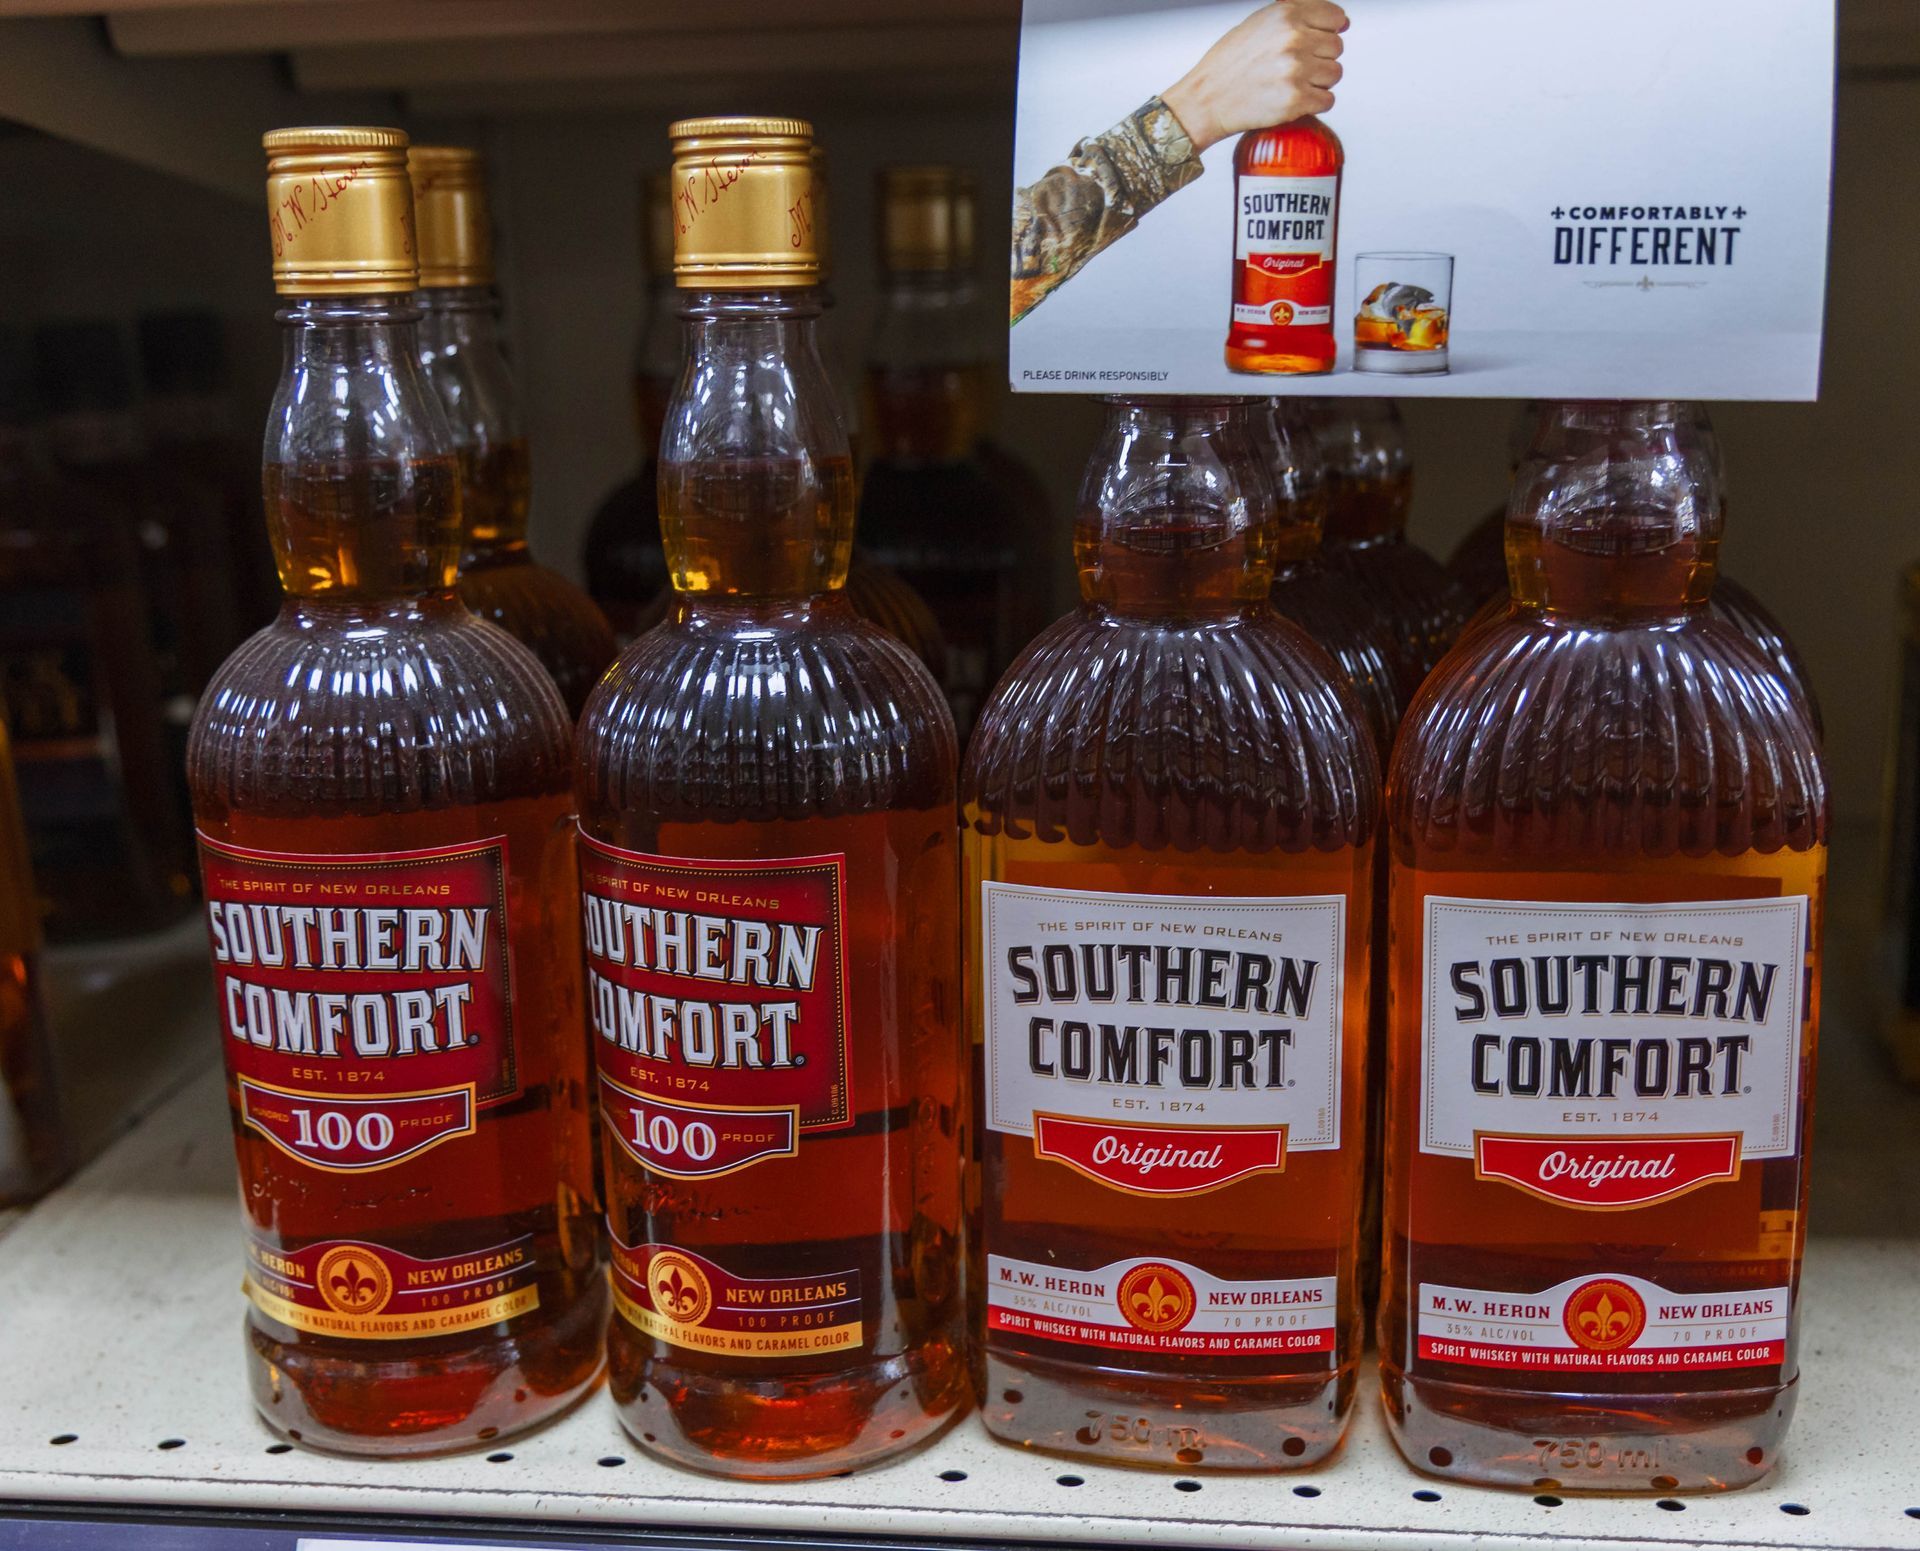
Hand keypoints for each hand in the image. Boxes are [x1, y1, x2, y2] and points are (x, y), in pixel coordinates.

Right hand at [1161, 0, 1348, 154]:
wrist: (1206, 100)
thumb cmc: (1229, 64)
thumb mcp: (1260, 23)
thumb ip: (1296, 17)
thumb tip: (1341, 22)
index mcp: (1286, 14)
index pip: (1335, 17)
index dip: (1330, 30)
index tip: (1320, 40)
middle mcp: (1294, 38)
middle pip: (1336, 47)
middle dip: (1320, 58)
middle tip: (1294, 68)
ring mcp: (1296, 70)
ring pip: (1334, 74)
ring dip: (1318, 82)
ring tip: (1291, 84)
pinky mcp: (1295, 100)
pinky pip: (1327, 100)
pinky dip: (1314, 103)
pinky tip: (1293, 100)